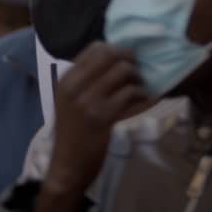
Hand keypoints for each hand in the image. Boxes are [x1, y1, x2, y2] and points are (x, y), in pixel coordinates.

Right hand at [36, 42, 149, 211]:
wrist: (68, 163)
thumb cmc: (72, 131)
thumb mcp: (70, 101)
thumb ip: (86, 81)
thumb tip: (115, 58)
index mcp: (66, 79)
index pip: (94, 48)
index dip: (116, 48)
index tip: (126, 59)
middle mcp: (74, 87)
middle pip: (109, 55)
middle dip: (130, 58)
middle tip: (139, 70)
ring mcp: (88, 101)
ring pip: (122, 72)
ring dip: (138, 78)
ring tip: (141, 87)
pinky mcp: (104, 117)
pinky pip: (130, 94)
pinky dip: (143, 95)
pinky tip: (145, 100)